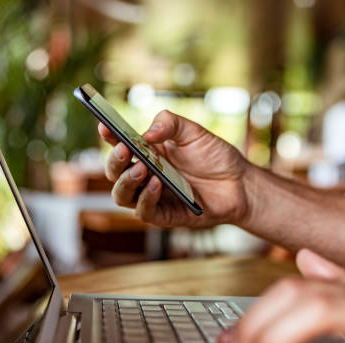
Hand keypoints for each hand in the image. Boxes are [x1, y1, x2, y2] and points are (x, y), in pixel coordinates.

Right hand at [98, 110, 251, 226]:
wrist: (240, 183)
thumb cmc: (215, 157)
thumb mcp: (194, 132)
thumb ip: (170, 124)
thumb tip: (147, 133)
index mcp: (147, 153)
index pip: (119, 145)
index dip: (109, 136)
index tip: (104, 126)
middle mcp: (144, 175)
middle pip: (115, 173)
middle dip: (115, 161)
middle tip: (124, 149)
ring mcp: (152, 197)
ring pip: (122, 195)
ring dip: (127, 181)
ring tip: (142, 169)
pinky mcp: (164, 215)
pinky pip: (144, 212)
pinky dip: (146, 198)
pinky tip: (156, 184)